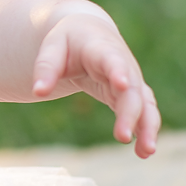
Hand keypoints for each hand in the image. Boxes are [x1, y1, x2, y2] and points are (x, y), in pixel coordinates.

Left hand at [31, 7, 161, 157]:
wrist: (89, 32)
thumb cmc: (69, 39)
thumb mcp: (52, 46)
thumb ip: (45, 67)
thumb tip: (38, 92)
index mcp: (102, 48)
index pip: (112, 60)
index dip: (118, 71)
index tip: (121, 85)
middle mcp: (123, 65)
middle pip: (131, 90)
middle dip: (130, 114)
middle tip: (121, 137)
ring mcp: (131, 80)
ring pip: (145, 104)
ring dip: (147, 127)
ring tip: (146, 152)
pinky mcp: (132, 94)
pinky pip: (143, 112)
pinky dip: (145, 130)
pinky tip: (143, 152)